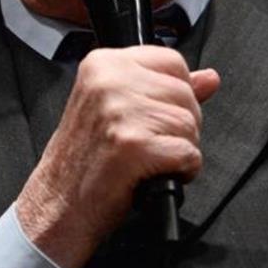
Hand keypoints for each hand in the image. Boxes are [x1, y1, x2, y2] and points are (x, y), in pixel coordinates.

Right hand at [15, 46, 221, 267]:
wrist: (57, 206)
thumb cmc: (85, 160)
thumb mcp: (117, 108)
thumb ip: (165, 88)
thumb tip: (210, 77)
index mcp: (104, 63)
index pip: (173, 61)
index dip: (175, 94)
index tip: (155, 116)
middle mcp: (109, 80)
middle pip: (185, 94)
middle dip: (179, 125)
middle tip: (147, 144)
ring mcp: (120, 111)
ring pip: (189, 124)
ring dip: (179, 150)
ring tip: (147, 160)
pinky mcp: (133, 145)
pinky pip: (188, 153)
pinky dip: (182, 171)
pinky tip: (154, 175)